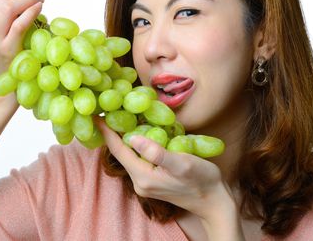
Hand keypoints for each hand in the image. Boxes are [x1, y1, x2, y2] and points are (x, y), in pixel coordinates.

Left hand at [96, 117, 234, 221]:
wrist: (215, 201)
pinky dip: (138, 144)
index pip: (118, 150)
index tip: (97, 115)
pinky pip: (140, 159)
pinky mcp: (153, 181)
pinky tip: (142, 132)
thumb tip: (132, 138)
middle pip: (122, 153)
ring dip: (127, 137)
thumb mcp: (182, 163)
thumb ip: (156, 152)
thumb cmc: (202, 180)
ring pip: (131, 155)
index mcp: (143, 177)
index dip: (107, 132)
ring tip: (123, 116)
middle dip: (115, 132)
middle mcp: (140, 182)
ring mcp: (146, 183)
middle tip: (110, 110)